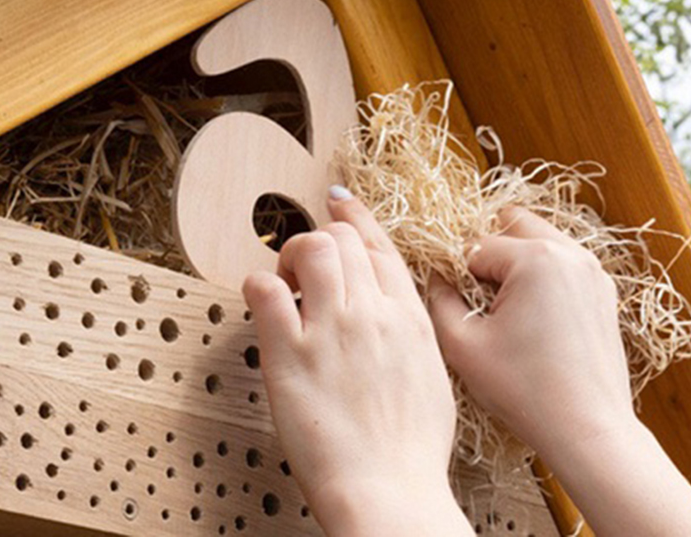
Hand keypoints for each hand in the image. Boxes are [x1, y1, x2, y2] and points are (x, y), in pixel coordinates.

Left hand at [243, 187, 472, 536]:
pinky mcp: (290, 352)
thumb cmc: (411, 452)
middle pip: (341, 239)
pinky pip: (265, 289)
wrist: (390, 491)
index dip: (355, 216)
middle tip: (302, 274)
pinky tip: (262, 305)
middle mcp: (373, 312)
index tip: (339, 200)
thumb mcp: (432, 380)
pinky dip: (258, 287)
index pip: (379, 246)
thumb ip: (410, 339)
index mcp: (409, 318)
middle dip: (317, 244)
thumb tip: (392, 322)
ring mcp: (333, 329)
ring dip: (289, 257)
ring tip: (285, 287)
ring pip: (310, 247)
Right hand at [428, 207, 690, 535]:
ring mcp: (593, 271)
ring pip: (539, 242)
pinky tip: (531, 320)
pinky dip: (541, 279)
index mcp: (536, 258)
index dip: (457, 275)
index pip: (475, 245)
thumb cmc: (525, 390)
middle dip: (489, 255)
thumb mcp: (463, 345)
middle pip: (512, 226)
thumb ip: (439, 299)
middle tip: (479, 299)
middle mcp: (570, 253)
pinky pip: (562, 266)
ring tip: (504, 310)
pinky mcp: (603, 293)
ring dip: (516, 264)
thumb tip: (435, 276)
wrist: (587, 429)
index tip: (457, 308)